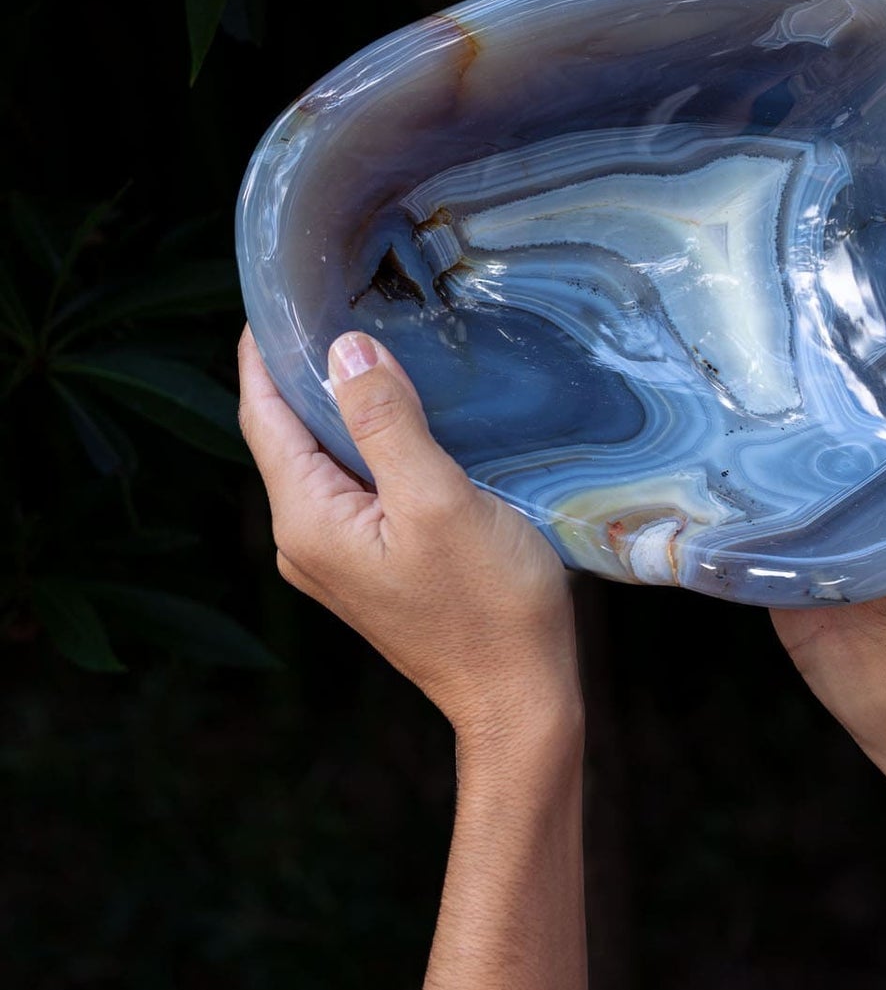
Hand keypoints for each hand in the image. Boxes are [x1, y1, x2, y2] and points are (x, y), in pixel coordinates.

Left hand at [237, 325, 580, 742]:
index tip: (278, 292)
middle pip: (287, 435)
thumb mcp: (438, 498)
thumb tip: (344, 348)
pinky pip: (353, 486)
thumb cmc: (487, 604)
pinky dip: (368, 443)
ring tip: (375, 342)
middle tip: (337, 298)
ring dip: (341, 406)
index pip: (262, 416)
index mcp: (307, 520)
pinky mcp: (370, 565)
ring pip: (323, 460)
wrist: (519, 697)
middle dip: (304, 370)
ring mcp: (336, 557)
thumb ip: (386, 422)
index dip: (265, 353)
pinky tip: (405, 416)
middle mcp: (304, 540)